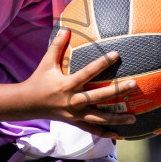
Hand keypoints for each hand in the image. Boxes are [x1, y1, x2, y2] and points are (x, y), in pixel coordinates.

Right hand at [17, 27, 137, 136]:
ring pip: (99, 118)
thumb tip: (66, 27)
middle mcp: (72, 101)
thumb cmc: (39, 80)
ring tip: (133, 117)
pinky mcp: (75, 122)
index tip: (117, 55)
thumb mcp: (46, 62)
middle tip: (134, 85)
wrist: (27, 104)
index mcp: (67, 85)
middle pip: (99, 97)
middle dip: (117, 91)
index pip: (88, 72)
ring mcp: (75, 114)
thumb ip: (56, 45)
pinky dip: (106, 133)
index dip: (102, 63)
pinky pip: (92, 129)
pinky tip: (120, 134)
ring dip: (117, 119)